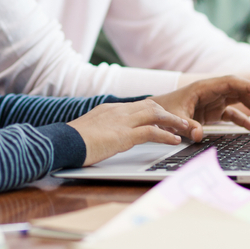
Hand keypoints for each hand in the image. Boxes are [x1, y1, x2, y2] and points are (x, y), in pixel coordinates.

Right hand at [67, 99, 189, 165]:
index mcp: (110, 109)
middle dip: (169, 113)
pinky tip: (174, 140)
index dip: (155, 111)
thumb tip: (104, 138)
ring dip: (174, 121)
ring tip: (186, 128)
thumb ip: (101, 130)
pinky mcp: (124, 135)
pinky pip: (151, 132)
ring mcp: (122, 121)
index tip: (165, 117)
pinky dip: (166, 135)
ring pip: (156, 115)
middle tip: (182, 121)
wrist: (63, 142)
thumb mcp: (89, 130)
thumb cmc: (72, 140)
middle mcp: (118, 111)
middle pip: (151, 106)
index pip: (138, 106)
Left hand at [153, 76, 249, 141]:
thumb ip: (187, 125)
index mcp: (203, 87)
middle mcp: (211, 92)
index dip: (248, 85)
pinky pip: (233, 114)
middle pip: (239, 91)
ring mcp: (213, 101)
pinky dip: (244, 120)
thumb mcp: (173, 118)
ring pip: (239, 101)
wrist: (154, 115)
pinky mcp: (213, 111)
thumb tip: (198, 135)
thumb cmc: (162, 111)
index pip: (230, 82)